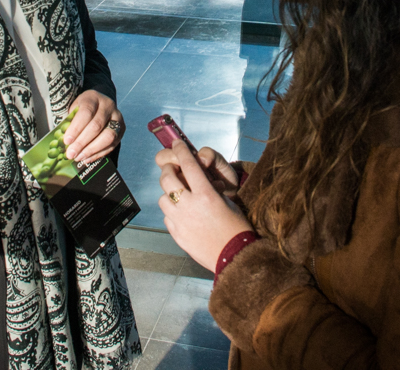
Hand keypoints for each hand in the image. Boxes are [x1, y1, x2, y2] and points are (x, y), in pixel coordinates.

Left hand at [62, 90, 123, 162]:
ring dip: (91, 150)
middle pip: (96, 126)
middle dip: (82, 142)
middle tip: (71, 153)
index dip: (76, 128)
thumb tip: (65, 143)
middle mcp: (108, 106)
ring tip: (78, 157)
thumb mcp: (74, 109)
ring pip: (108, 136)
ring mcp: (117, 117)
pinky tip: (87, 158)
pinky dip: (98, 154)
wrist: (99, 104)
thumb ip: (69, 123)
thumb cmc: (82, 109)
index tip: (67, 141)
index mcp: (93, 98)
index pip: (86, 112)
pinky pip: (112, 145)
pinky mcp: (122, 129)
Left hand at [158, 141, 253, 271]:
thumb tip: (196, 180)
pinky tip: (182, 214)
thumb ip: (208, 189)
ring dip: (168, 193)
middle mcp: (190, 206)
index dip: (181, 150)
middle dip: (168, 170)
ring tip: (177, 195)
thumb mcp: (227, 201)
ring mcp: (180, 221)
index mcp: (206, 195)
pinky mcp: (176, 234)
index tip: (177, 143)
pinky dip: (172, 212)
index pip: (188, 164)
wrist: (235, 256)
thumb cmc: (236, 228)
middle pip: (167, 179)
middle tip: (172, 169)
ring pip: (162, 198)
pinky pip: (167, 217)